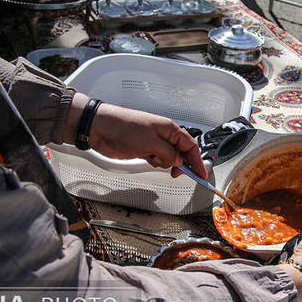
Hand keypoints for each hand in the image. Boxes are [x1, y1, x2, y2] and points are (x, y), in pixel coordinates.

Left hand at [65, 94, 206, 178]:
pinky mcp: (144, 148)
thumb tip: (179, 162)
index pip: (190, 146)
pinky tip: (147, 159)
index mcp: (169, 128)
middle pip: (181, 152)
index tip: (201, 174)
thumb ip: (169, 154)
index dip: (197, 161)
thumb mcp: (151, 143)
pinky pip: (157, 158)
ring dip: (164, 163)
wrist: (100, 128)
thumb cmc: (122, 127)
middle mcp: (163, 134)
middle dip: (180, 164)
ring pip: (169, 157)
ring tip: (153, 159)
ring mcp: (153, 142)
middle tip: (175, 172)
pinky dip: (155, 162)